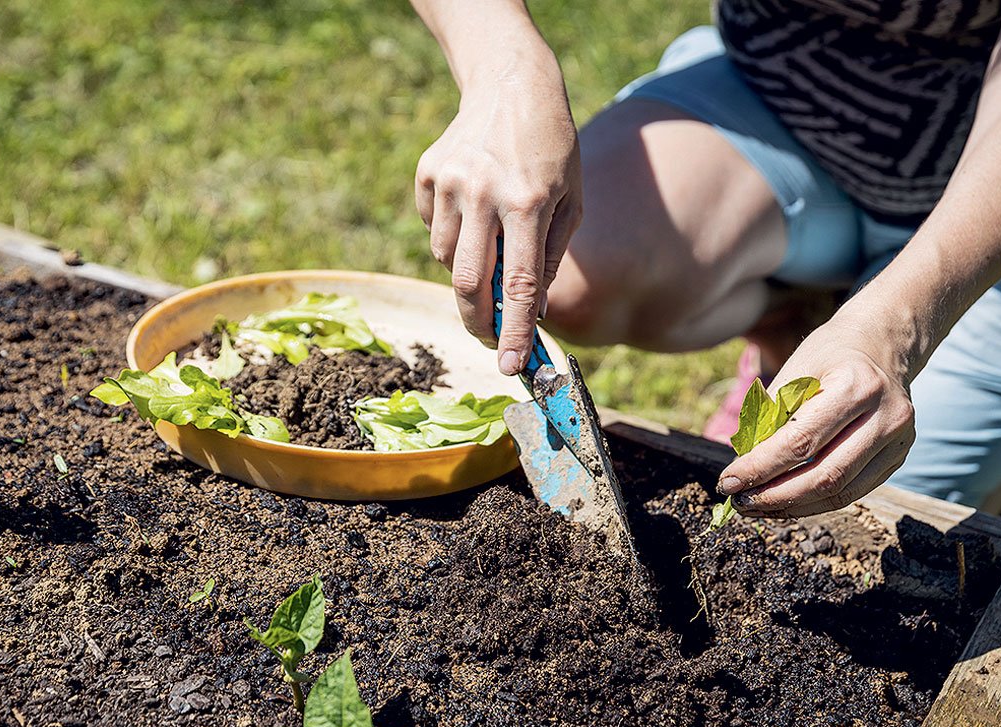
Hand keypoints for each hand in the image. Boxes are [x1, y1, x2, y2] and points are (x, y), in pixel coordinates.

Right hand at [414, 54, 581, 374]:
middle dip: (477, 322)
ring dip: (467, 272)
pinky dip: (452, 237)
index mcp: (529, 202)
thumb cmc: (554, 152)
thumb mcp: (572, 203)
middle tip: (488, 339)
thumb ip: (550, 259)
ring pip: (446, 260)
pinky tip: (474, 209)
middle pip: (468, 283)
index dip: (512, 330)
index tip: (508, 366)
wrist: (512, 85)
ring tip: (491, 243)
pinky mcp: (428, 175)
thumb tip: (528, 312)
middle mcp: (485, 193)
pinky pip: (434, 230)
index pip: (518, 283)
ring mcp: (450, 182)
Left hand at [715, 319, 916, 516]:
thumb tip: (741, 466)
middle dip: (775, 496)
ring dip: (793, 506)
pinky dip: (816, 502)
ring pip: (840, 491)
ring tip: (757, 506)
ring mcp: (898, 440)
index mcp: (855, 386)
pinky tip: (787, 501)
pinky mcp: (898, 457)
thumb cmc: (830, 354)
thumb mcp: (794, 370)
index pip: (800, 441)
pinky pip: (853, 491)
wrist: (881, 345)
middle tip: (740, 501)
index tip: (728, 481)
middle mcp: (885, 416)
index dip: (760, 467)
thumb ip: (770, 417)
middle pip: (825, 475)